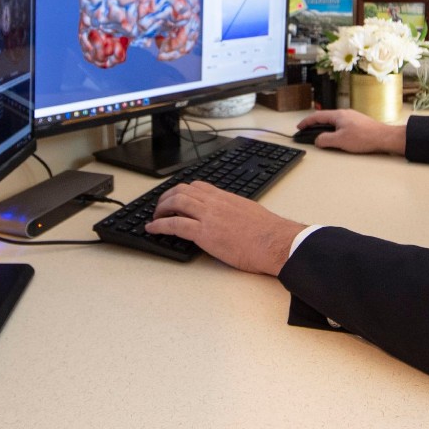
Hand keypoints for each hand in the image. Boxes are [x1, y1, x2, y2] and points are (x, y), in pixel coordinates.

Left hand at [146, 181, 306, 275]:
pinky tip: (152, 229)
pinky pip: (175, 224)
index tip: (175, 197)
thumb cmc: (268, 233)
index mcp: (225, 198)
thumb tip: (228, 217)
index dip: (182, 191)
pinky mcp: (204, 233)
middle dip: (166, 197)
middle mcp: (214, 202)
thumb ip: (234, 211)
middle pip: (182, 190)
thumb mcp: (249, 212)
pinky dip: (159, 225)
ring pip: (175, 202)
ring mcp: (208, 216)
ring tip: (154, 218)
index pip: (198, 186)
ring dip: (160, 209)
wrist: (276, 242)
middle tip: (159, 208)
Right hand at [295, 109, 406, 154]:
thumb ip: (325, 140)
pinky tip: (337, 136)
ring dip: (325, 127)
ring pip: (334, 121)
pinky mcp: (358, 123)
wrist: (383, 137)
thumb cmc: (364, 137)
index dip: (306, 122)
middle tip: (307, 131)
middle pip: (325, 117)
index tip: (299, 126)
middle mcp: (344, 113)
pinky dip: (334, 129)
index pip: (317, 117)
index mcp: (338, 115)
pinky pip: (341, 124)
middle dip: (314, 124)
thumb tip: (317, 140)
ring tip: (320, 135)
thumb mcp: (340, 141)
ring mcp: (352, 117)